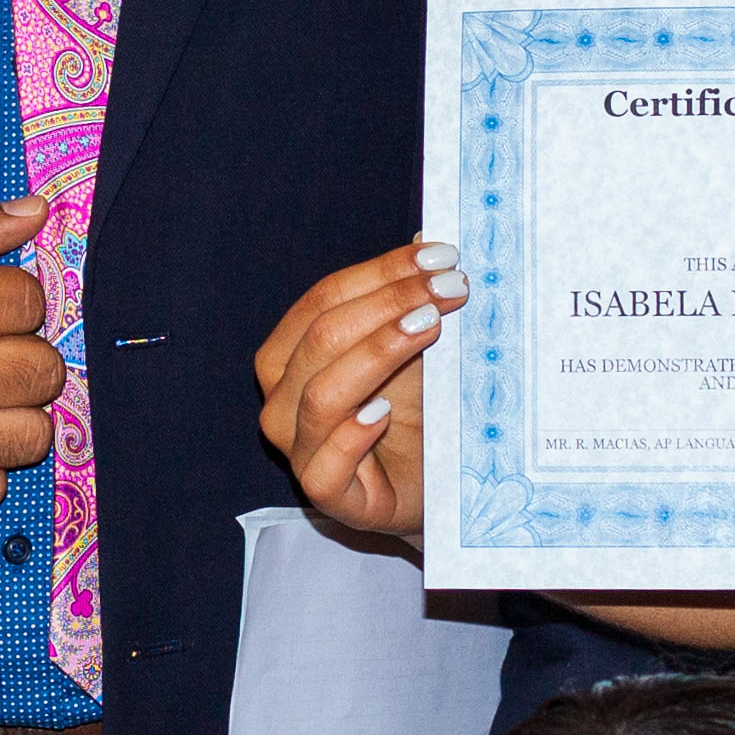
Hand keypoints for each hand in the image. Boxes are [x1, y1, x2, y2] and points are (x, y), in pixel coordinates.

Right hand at [252, 242, 466, 537]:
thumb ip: (411, 301)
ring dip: (379, 352)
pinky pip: (324, 463)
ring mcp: (298, 449)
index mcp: (291, 354)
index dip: (383, 272)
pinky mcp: (325, 495)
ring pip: (323, 392)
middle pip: (323, 336)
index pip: (325, 298)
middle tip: (452, 286)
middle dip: (390, 303)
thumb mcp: (416, 350)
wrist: (434, 488)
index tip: (441, 257)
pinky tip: (384, 411)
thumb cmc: (417, 416)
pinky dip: (352, 434)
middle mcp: (282, 399)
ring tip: (431, 327)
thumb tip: (430, 240)